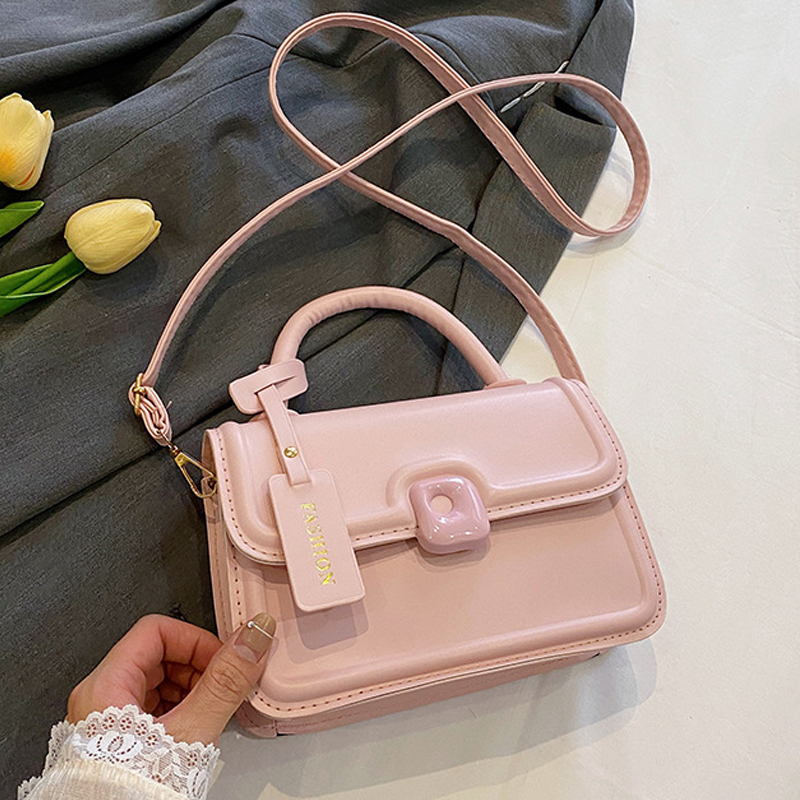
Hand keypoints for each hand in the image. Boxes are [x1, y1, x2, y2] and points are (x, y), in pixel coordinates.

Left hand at [67, 612, 275, 744]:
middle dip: (197, 668)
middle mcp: (99, 698)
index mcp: (106, 686)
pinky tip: (194, 731)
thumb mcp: (192, 731)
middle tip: (221, 688)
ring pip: (157, 681)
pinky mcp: (116, 741)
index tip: (223, 659)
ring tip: (209, 714)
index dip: (196, 640)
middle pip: (157, 654)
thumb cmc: (134, 794)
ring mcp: (105, 721)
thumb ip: (226, 680)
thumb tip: (253, 638)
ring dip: (191, 690)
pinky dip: (180, 710)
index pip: (157, 630)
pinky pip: (152, 707)